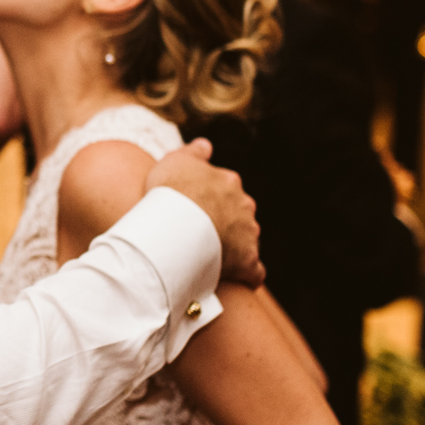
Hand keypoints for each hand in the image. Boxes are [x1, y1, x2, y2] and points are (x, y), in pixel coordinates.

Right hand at [146, 139, 262, 286]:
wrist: (176, 223)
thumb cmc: (170, 191)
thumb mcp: (175, 160)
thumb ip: (192, 152)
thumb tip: (206, 145)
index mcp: (229, 182)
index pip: (227, 190)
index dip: (212, 201)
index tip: (195, 211)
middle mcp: (244, 205)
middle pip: (239, 215)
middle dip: (226, 223)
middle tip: (201, 235)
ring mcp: (248, 233)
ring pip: (247, 240)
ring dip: (235, 247)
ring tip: (212, 259)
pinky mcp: (247, 260)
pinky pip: (253, 270)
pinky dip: (248, 275)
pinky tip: (237, 279)